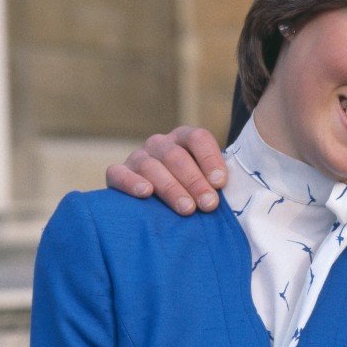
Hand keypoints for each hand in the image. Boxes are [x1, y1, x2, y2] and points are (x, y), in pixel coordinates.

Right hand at [105, 126, 226, 214]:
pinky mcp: (117, 174)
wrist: (158, 205)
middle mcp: (160, 144)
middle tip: (209, 204)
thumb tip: (229, 190)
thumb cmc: (193, 192)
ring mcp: (138, 157)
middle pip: (176, 156)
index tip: (220, 183)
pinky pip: (118, 174)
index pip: (198, 138)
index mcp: (185, 138)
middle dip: (195, 181)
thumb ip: (216, 181)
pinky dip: (131, 182)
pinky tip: (145, 193)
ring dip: (171, 188)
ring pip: (151, 166)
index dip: (210, 158)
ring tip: (187, 209)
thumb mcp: (208, 181)